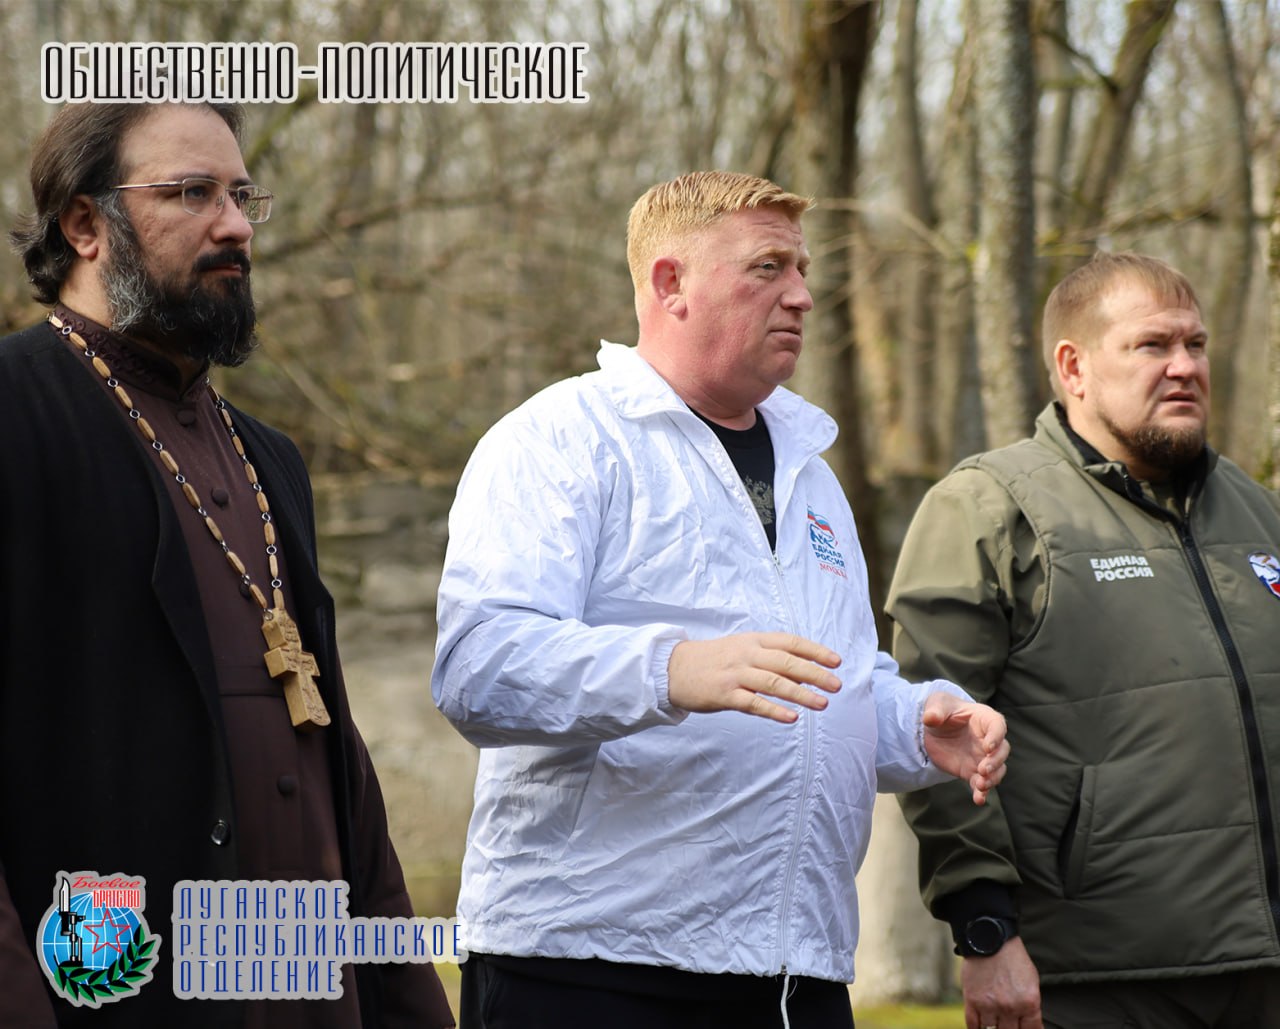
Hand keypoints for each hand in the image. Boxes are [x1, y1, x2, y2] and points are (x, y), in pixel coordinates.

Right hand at [667, 633, 841, 723]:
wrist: (674, 668)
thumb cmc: (714, 659)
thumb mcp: (741, 647)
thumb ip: (768, 655)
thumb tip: (802, 669)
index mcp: (753, 640)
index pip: (790, 642)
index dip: (815, 651)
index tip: (836, 661)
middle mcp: (747, 655)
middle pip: (787, 662)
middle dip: (815, 673)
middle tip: (837, 685)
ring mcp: (735, 675)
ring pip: (774, 683)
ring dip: (801, 694)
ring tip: (822, 704)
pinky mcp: (725, 695)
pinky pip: (754, 704)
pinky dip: (775, 711)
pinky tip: (792, 718)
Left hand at [921, 692, 1008, 803]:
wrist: (934, 728)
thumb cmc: (942, 710)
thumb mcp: (937, 704)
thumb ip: (935, 711)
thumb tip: (930, 718)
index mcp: (984, 718)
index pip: (998, 726)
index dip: (996, 737)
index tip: (988, 747)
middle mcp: (988, 739)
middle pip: (1002, 751)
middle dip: (996, 762)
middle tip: (982, 769)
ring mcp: (982, 757)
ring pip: (997, 770)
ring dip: (992, 779)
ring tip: (980, 785)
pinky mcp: (972, 771)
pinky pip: (981, 783)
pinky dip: (982, 792)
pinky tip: (978, 800)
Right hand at [963, 936, 1042, 1028]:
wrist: (990, 939)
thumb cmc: (1012, 958)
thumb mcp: (1032, 981)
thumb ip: (1031, 1004)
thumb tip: (1029, 1022)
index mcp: (1029, 1003)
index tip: (1022, 1028)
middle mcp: (1010, 1007)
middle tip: (1008, 1023)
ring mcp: (990, 1005)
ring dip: (993, 1028)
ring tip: (995, 1022)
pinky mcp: (972, 1000)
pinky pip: (973, 1025)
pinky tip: (980, 1027)